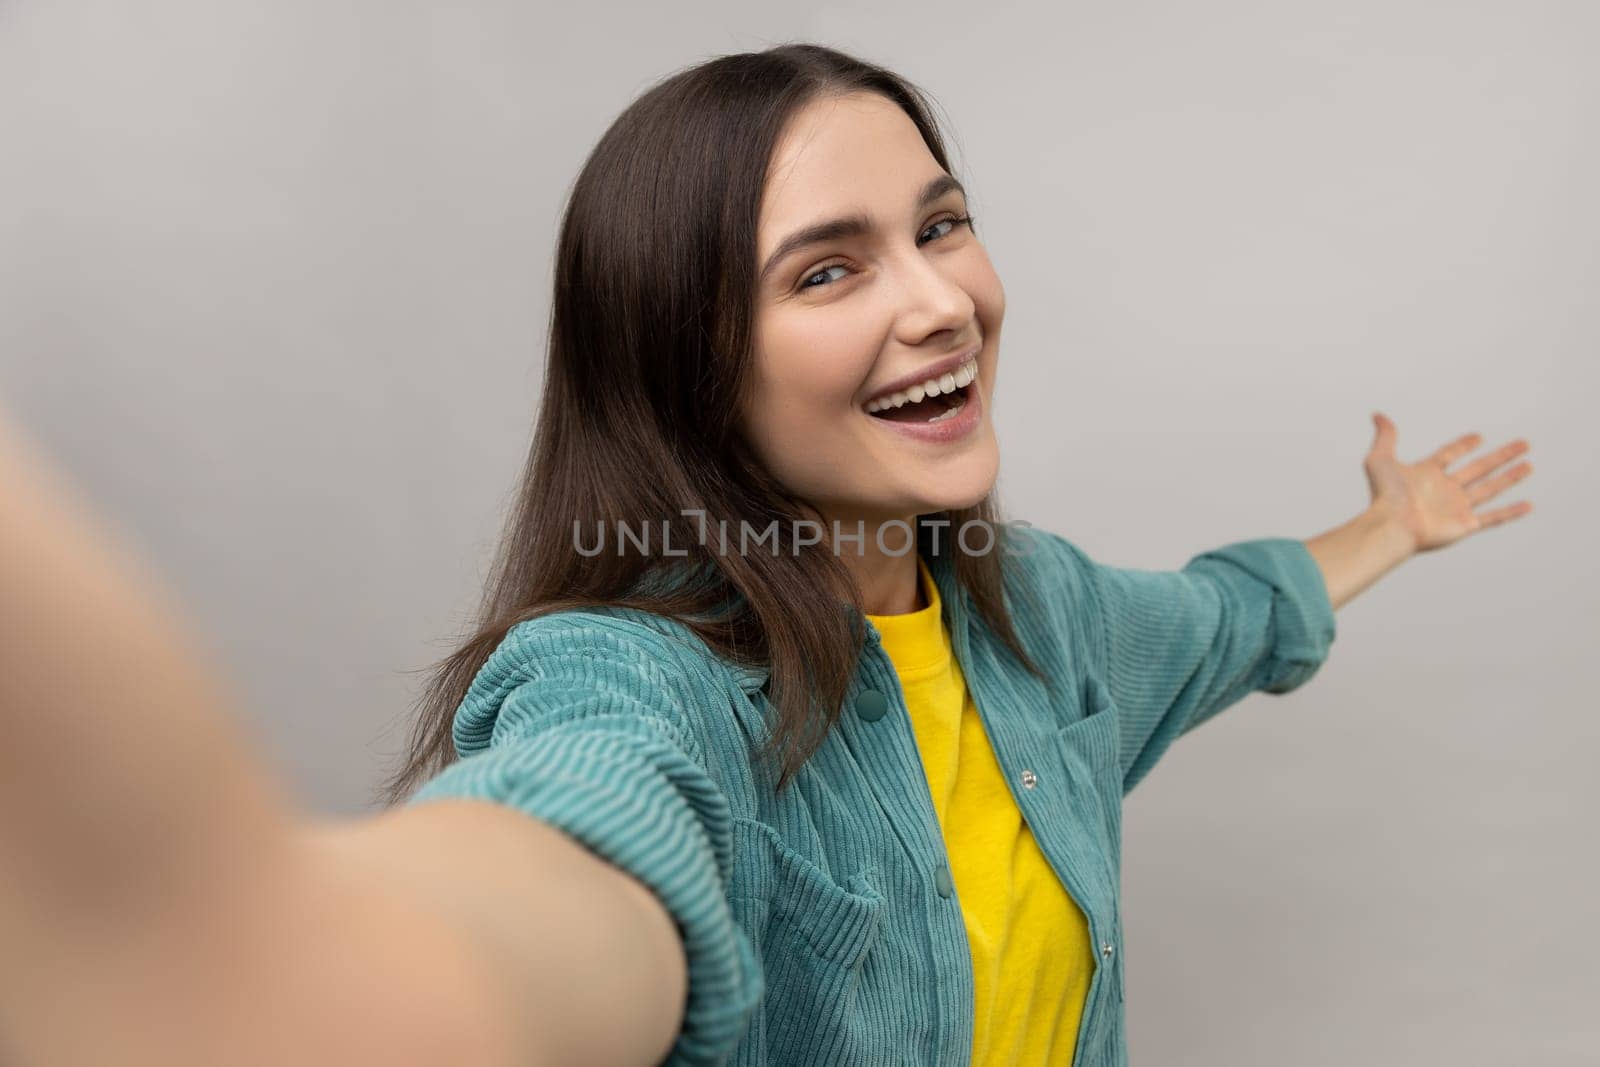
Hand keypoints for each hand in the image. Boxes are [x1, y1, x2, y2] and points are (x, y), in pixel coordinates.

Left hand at [1363, 412, 1534, 554]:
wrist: (1391, 525)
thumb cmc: (1383, 495)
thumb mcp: (1380, 459)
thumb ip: (1385, 437)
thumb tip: (1377, 415)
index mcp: (1427, 474)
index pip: (1450, 455)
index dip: (1464, 445)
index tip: (1478, 437)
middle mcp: (1445, 490)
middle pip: (1479, 468)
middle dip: (1501, 456)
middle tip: (1523, 444)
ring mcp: (1456, 508)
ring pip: (1491, 489)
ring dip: (1511, 477)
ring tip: (1529, 465)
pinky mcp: (1465, 525)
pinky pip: (1494, 518)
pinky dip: (1511, 512)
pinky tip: (1528, 504)